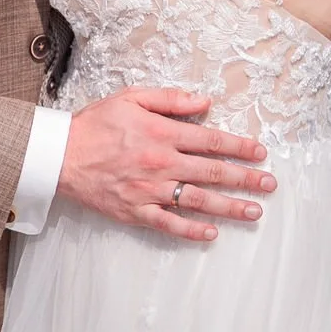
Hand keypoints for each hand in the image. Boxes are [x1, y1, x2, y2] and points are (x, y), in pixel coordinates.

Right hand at [57, 87, 273, 242]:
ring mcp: (150, 191)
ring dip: (230, 207)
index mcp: (161, 134)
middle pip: (212, 173)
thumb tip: (204, 101)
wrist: (60, 155)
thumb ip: (169, 99)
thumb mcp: (131, 98)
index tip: (260, 152)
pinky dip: (192, 231)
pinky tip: (212, 233)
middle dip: (246, 179)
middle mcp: (161, 164)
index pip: (210, 141)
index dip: (239, 147)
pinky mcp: (136, 211)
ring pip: (198, 201)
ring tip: (255, 212)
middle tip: (269, 184)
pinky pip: (170, 224)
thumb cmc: (95, 124)